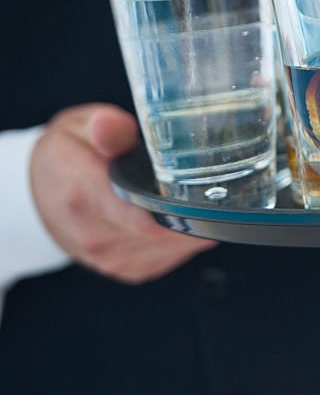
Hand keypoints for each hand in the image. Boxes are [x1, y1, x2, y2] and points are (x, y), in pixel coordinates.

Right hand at [29, 104, 214, 283]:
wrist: (37, 194)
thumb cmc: (66, 155)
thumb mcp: (78, 127)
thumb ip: (105, 127)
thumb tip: (109, 125)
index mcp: (83, 195)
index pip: (140, 217)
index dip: (180, 210)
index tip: (204, 196)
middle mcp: (95, 235)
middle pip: (164, 234)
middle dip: (192, 213)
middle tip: (208, 188)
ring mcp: (109, 258)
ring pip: (171, 249)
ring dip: (189, 227)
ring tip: (193, 200)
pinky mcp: (125, 270)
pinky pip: (168, 259)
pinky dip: (182, 240)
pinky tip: (180, 218)